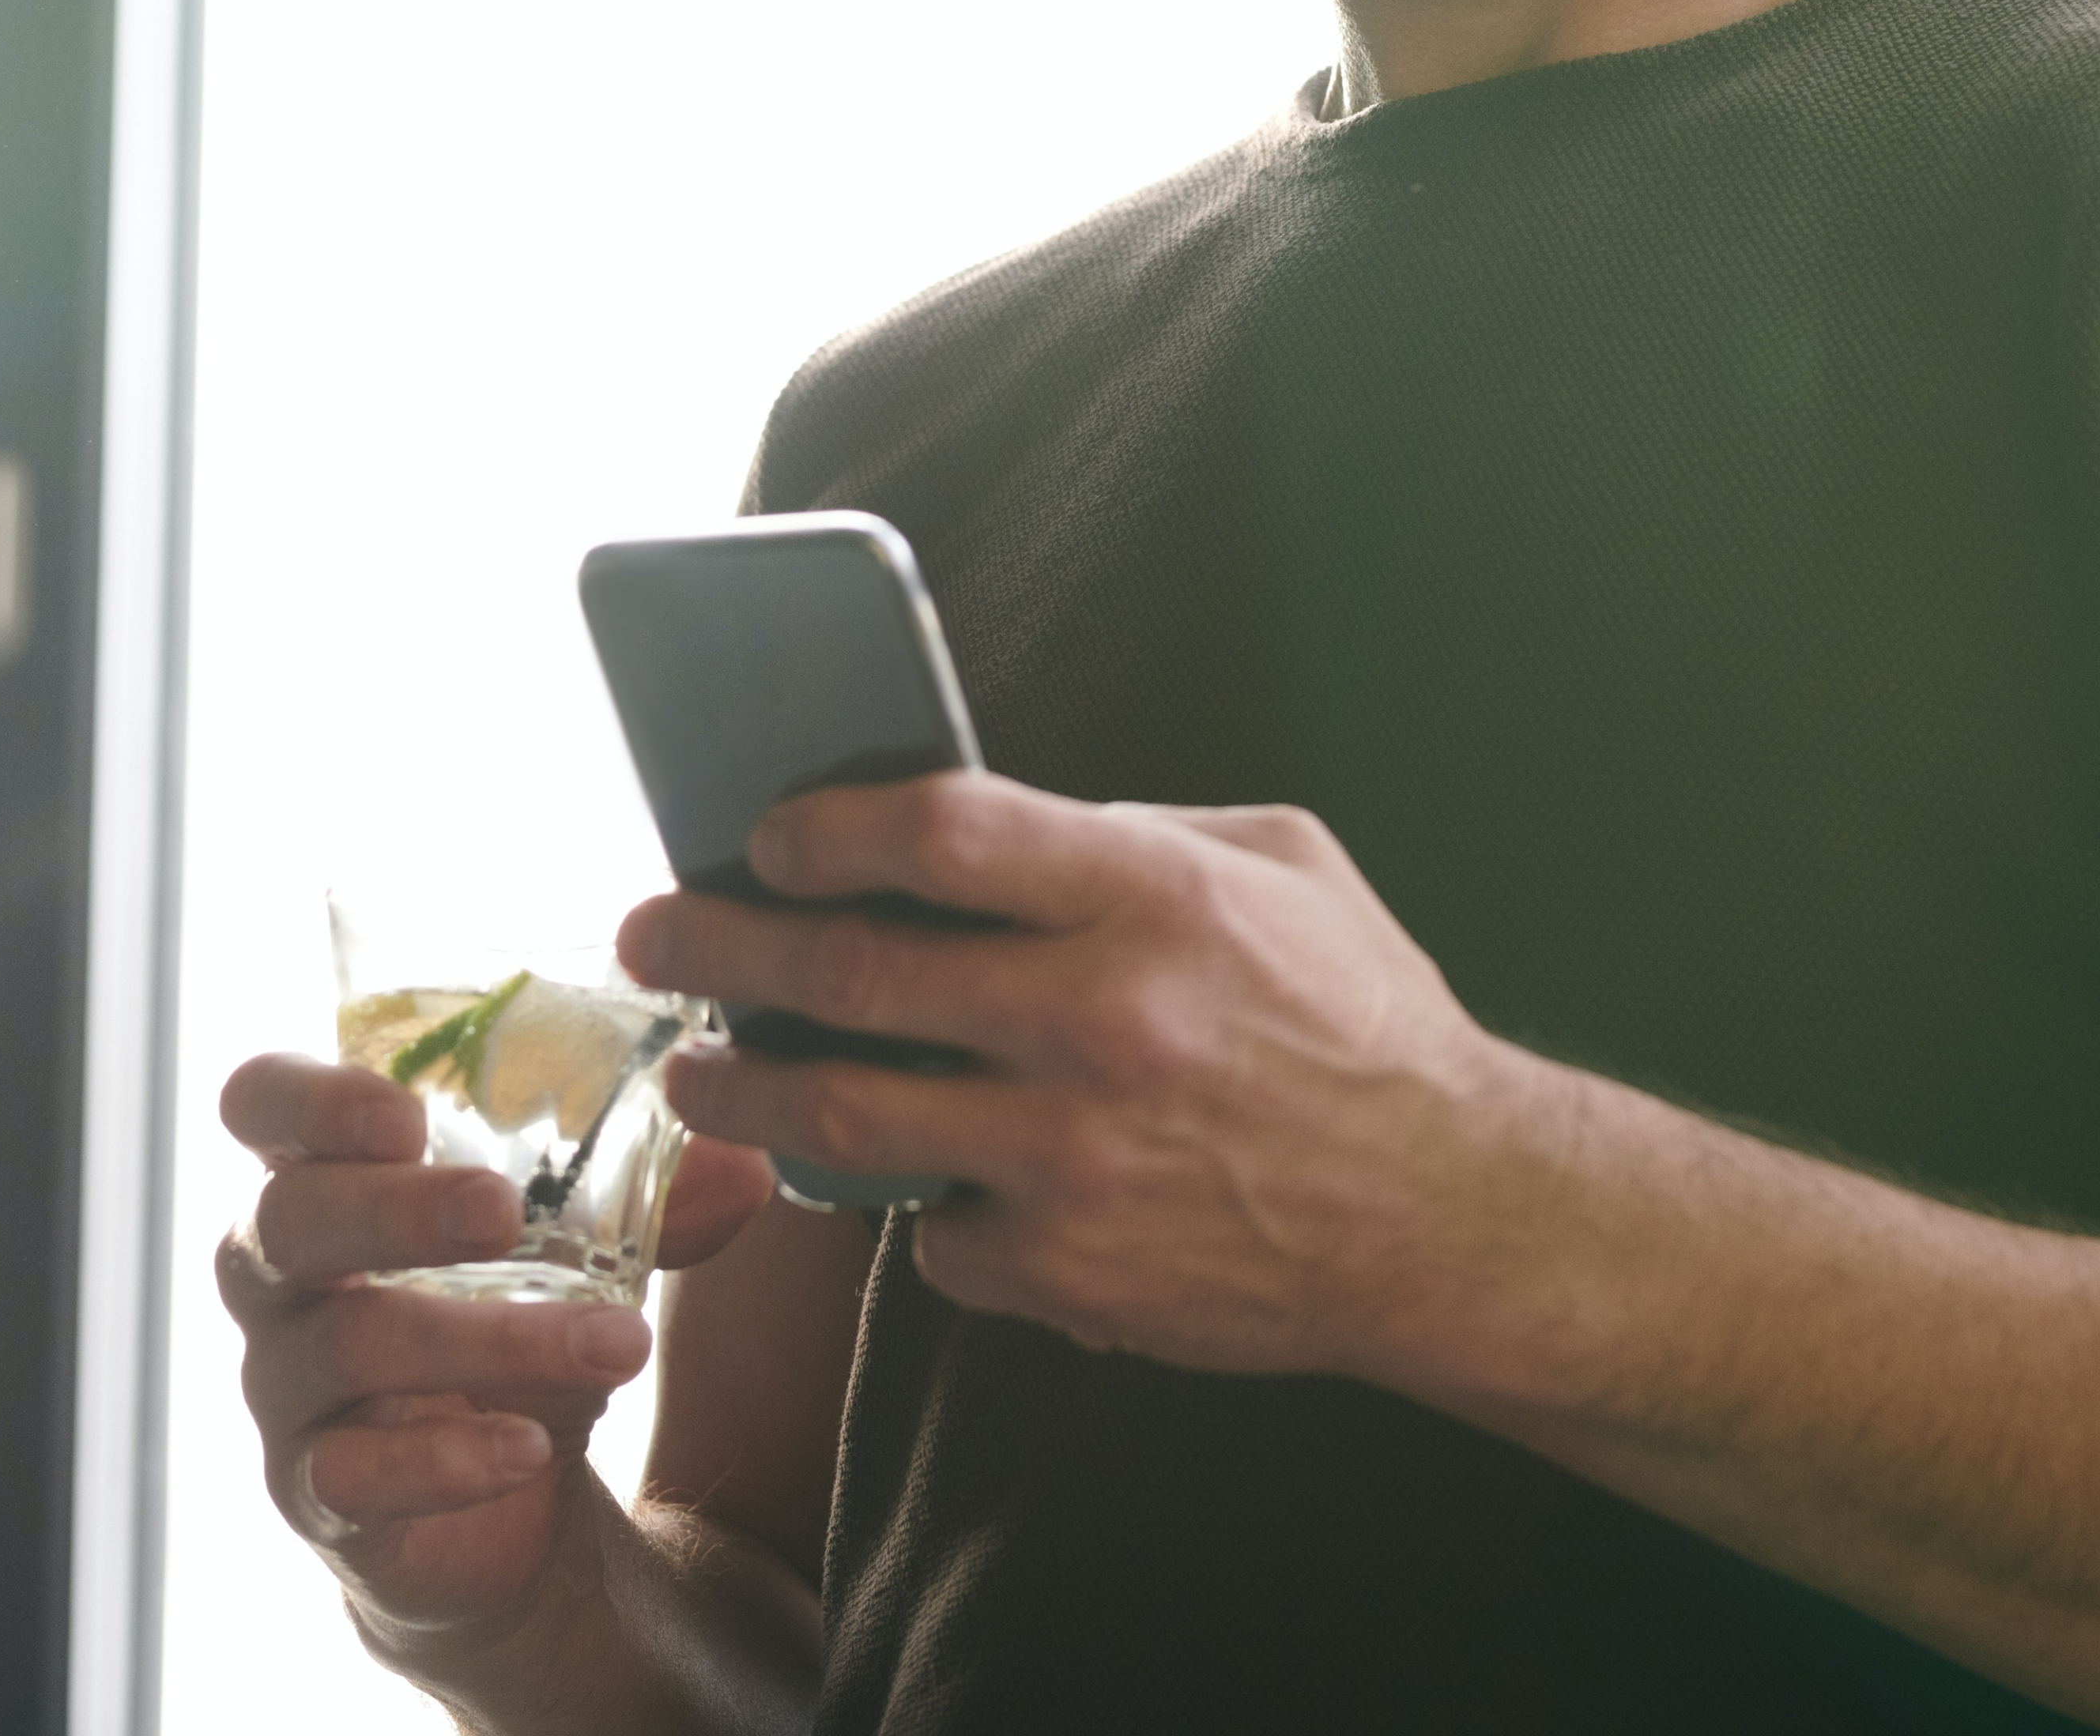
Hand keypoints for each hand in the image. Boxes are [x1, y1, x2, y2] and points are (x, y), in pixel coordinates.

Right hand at [213, 1054, 773, 1636]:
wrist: (506, 1498)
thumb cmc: (517, 1324)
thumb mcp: (587, 1255)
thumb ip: (655, 1204)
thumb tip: (747, 1164)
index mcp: (330, 1179)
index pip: (262, 1104)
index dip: (311, 1096)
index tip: (407, 1108)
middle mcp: (281, 1279)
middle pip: (288, 1219)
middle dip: (395, 1208)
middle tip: (499, 1209)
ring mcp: (287, 1391)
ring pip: (346, 1346)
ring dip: (487, 1340)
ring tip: (618, 1344)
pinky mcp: (317, 1494)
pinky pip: (350, 1476)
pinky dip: (445, 1459)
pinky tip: (531, 1449)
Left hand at [616, 773, 1530, 1382]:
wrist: (1448, 1215)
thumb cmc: (1360, 1021)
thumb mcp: (1279, 866)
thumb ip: (1127, 832)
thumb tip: (973, 830)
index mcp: (1152, 896)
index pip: (938, 833)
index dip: (826, 828)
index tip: (763, 837)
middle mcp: (1102, 1022)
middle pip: (852, 975)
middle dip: (722, 950)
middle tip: (651, 936)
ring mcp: (1076, 1158)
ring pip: (849, 1120)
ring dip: (746, 1090)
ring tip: (697, 1072)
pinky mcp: (1070, 1271)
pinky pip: (934, 1236)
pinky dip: (919, 1210)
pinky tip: (918, 1185)